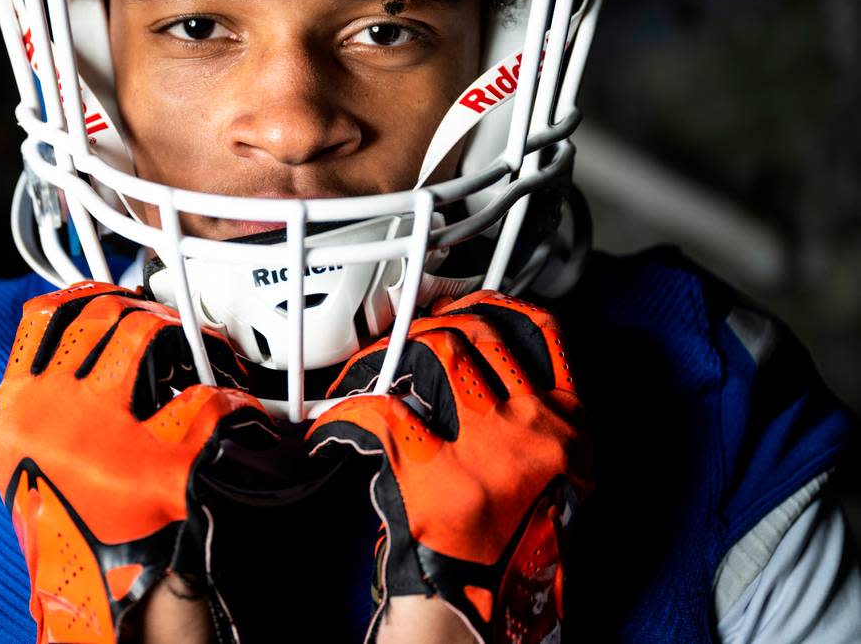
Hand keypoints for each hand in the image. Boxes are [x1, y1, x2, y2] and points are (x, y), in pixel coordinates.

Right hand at [0, 282, 273, 643]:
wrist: (79, 597)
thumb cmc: (58, 527)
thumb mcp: (21, 463)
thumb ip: (37, 404)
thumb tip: (69, 351)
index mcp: (15, 410)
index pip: (41, 319)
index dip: (85, 294)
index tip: (113, 293)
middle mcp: (50, 409)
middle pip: (103, 316)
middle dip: (143, 311)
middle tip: (169, 327)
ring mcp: (100, 432)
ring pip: (145, 336)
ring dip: (182, 334)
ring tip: (204, 354)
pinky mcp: (153, 464)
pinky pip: (202, 401)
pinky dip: (228, 398)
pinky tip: (237, 408)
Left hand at [307, 291, 591, 642]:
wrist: (494, 599)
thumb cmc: (523, 541)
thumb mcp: (563, 477)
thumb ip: (545, 423)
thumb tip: (506, 377)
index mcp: (567, 423)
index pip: (548, 335)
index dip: (506, 306)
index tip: (478, 299)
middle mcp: (531, 424)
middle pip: (481, 334)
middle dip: (439, 321)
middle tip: (412, 332)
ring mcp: (483, 443)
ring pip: (439, 352)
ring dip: (399, 349)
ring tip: (374, 363)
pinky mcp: (433, 468)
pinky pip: (384, 410)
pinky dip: (350, 408)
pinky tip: (333, 423)